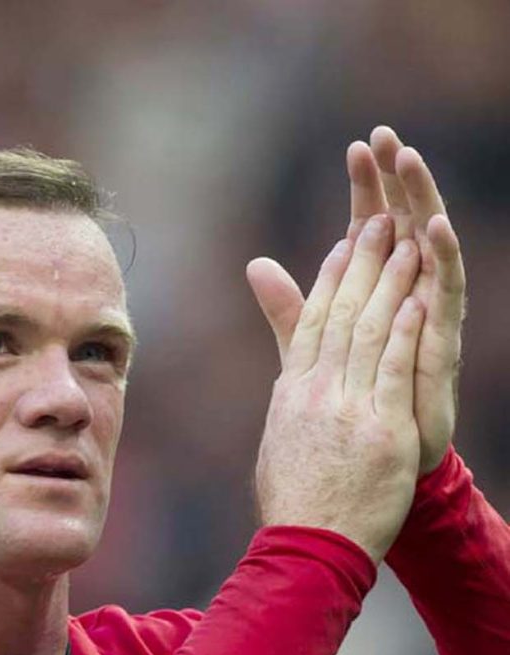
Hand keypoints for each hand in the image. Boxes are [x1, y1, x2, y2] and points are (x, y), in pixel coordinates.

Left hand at [248, 130, 464, 474]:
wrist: (370, 471)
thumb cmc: (348, 411)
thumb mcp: (309, 353)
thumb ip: (289, 310)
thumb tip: (255, 264)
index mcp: (375, 297)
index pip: (371, 231)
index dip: (365, 190)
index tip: (357, 146)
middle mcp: (406, 299)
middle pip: (403, 226)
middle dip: (395, 182)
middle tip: (387, 135)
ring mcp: (427, 318)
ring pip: (429, 248)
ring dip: (422, 202)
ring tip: (411, 161)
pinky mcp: (441, 344)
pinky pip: (448, 293)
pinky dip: (444, 257)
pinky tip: (436, 225)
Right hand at [248, 215, 424, 563]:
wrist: (309, 546)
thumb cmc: (295, 499)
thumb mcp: (282, 435)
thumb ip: (284, 385)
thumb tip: (273, 380)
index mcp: (293, 394)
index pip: (311, 324)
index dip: (330, 280)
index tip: (345, 244)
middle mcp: (316, 394)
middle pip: (340, 316)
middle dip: (361, 265)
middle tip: (379, 221)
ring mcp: (347, 410)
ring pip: (367, 333)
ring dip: (388, 283)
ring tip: (405, 243)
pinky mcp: (380, 430)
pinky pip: (393, 370)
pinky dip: (404, 331)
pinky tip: (417, 299)